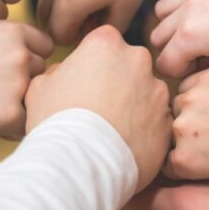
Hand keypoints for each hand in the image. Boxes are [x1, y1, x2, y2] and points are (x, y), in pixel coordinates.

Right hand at [0, 21, 52, 138]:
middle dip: (25, 85)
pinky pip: (26, 126)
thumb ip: (7, 44)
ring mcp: (17, 84)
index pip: (45, 47)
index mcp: (11, 30)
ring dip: (19, 107)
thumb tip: (39, 60)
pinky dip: (9, 129)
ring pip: (37, 100)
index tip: (6, 71)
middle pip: (42, 74)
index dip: (29, 60)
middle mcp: (19, 53)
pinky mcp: (9, 114)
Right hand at [25, 25, 170, 188]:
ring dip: (133, 107)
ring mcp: (158, 91)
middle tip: (97, 108)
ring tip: (110, 132)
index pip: (104, 43)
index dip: (92, 64)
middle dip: (118, 82)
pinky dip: (144, 131)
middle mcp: (138, 60)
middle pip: (129, 65)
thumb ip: (58, 70)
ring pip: (145, 94)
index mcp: (107, 43)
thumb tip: (66, 73)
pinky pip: (156, 122)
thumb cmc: (56, 122)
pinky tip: (123, 146)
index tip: (83, 84)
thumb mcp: (40, 86)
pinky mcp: (167, 122)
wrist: (80, 166)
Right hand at [36, 0, 164, 43]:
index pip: (58, 37)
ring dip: (62, 0)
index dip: (79, 36)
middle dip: (66, 21)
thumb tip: (93, 33)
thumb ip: (106, 30)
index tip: (99, 22)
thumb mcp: (126, 8)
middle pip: (46, 18)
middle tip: (96, 10)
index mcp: (65, 4)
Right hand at [152, 0, 208, 77]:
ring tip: (202, 39)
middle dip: (175, 52)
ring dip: (174, 28)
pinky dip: (189, 11)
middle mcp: (189, 8)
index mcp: (191, 34)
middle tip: (204, 60)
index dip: (183, 76)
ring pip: (163, 12)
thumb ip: (204, 75)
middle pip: (158, 38)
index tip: (207, 75)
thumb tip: (191, 74)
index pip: (164, 64)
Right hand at [167, 68, 208, 182]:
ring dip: (194, 107)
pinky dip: (204, 89)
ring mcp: (193, 100)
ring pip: (180, 103)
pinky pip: (193, 83)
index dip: (184, 159)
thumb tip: (191, 164)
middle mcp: (181, 130)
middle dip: (187, 133)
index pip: (167, 162)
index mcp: (185, 162)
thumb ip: (201, 170)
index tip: (199, 155)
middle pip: (170, 131)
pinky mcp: (207, 77)